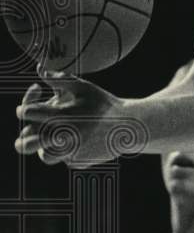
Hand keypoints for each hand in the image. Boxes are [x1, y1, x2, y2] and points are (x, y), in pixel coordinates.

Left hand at [15, 68, 142, 166]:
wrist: (129, 126)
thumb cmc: (104, 104)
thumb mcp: (83, 87)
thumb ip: (59, 78)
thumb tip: (40, 70)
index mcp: (59, 115)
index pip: (27, 113)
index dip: (25, 109)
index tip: (28, 110)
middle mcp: (61, 136)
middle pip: (25, 144)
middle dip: (25, 139)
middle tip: (29, 136)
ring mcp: (70, 152)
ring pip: (45, 156)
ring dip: (47, 148)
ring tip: (56, 140)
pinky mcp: (79, 163)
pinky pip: (66, 159)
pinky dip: (70, 152)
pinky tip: (81, 143)